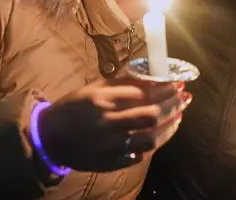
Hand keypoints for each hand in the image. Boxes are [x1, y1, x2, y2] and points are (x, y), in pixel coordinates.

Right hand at [34, 77, 190, 172]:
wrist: (49, 138)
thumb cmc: (73, 108)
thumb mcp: (93, 89)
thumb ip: (120, 83)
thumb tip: (149, 72)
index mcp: (102, 100)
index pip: (141, 92)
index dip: (163, 88)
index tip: (177, 82)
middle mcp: (107, 123)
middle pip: (150, 115)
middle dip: (172, 105)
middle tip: (185, 97)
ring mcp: (109, 146)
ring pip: (149, 139)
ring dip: (169, 126)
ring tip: (179, 115)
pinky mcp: (110, 163)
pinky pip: (138, 155)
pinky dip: (152, 144)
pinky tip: (161, 133)